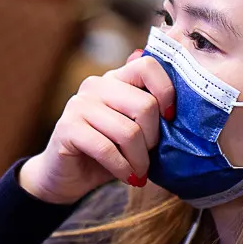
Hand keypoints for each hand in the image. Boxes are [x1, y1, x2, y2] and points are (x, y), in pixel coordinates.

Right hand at [20, 53, 174, 204]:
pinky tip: (126, 177)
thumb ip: (151, 115)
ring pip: (128, 131)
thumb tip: (176, 111)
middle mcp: (95, 85)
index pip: (147, 66)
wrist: (67, 177)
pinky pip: (106, 148)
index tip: (169, 119)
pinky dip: (122, 168)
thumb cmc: (106, 155)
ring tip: (139, 173)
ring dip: (139, 160)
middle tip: (149, 158)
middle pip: (145, 105)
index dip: (166, 92)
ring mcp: (78, 104)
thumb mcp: (135, 133)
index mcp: (115, 80)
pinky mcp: (66, 127)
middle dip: (153, 139)